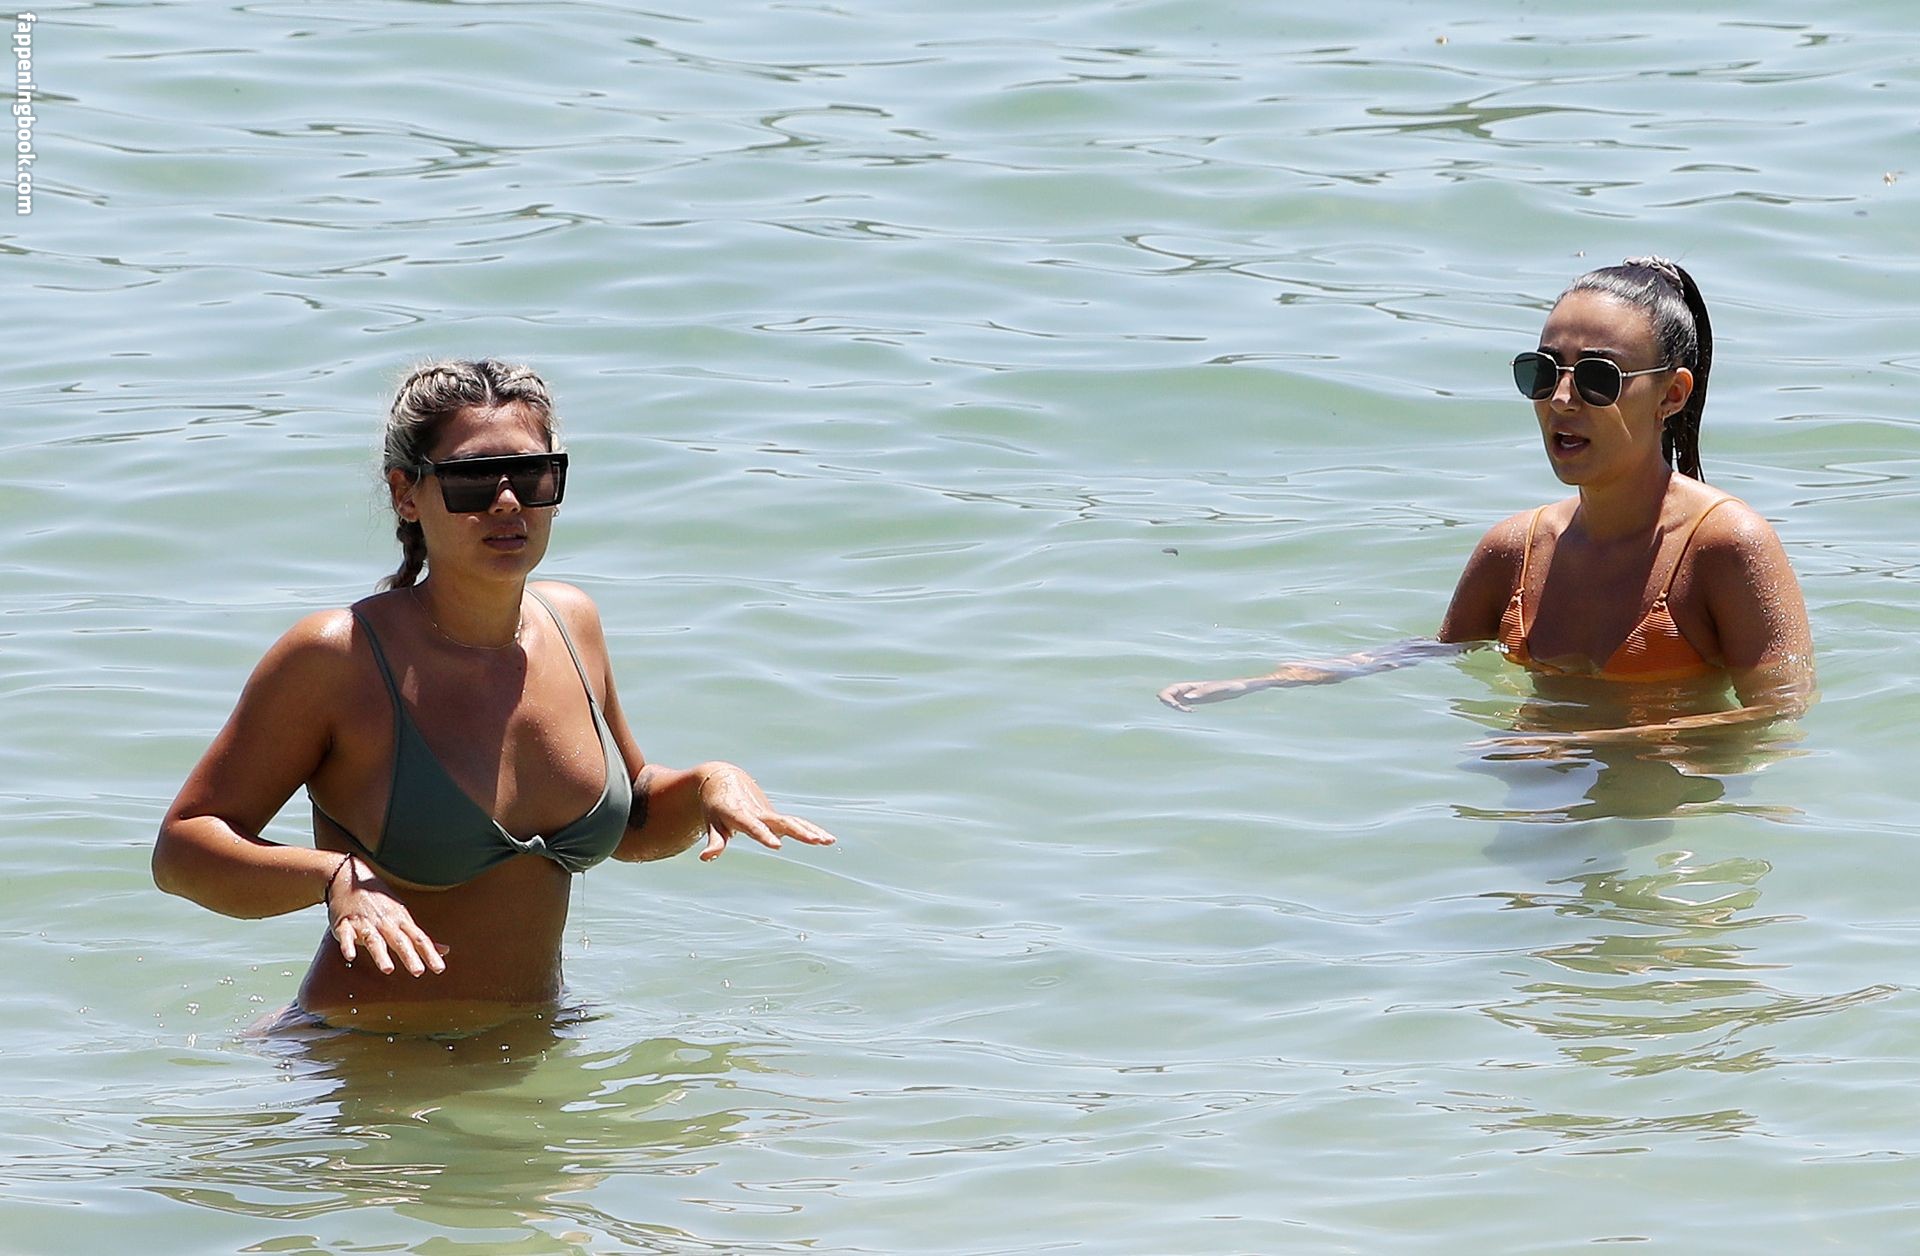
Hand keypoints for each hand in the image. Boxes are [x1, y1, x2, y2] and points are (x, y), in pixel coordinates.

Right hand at [325, 857, 447, 976]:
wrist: (350, 880)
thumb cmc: (380, 904)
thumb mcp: (403, 917)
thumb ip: (420, 937)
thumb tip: (445, 951)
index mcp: (401, 921)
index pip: (419, 939)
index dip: (430, 953)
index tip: (439, 969)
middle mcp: (385, 922)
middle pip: (399, 940)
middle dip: (409, 956)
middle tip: (418, 972)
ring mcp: (365, 922)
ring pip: (374, 939)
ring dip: (381, 954)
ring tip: (388, 969)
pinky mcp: (345, 923)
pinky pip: (346, 934)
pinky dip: (347, 944)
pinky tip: (351, 956)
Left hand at [695, 764, 838, 861]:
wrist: (724, 781)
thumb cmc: (715, 808)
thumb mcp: (712, 825)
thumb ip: (714, 843)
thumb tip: (705, 859)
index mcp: (741, 815)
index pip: (754, 827)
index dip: (765, 836)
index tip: (777, 846)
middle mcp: (759, 813)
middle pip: (782, 822)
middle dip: (799, 832)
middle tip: (815, 841)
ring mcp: (770, 813)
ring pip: (794, 821)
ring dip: (811, 831)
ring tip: (828, 841)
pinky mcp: (776, 816)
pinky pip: (796, 822)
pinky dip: (810, 829)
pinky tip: (827, 840)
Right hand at [1158, 678, 1254, 710]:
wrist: (1238, 687)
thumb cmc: (1231, 686)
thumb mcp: (1218, 690)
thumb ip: (1203, 692)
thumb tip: (1186, 698)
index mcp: (1191, 685)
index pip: (1169, 690)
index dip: (1168, 699)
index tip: (1179, 707)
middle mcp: (1188, 689)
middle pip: (1167, 694)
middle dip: (1169, 703)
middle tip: (1185, 710)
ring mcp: (1191, 695)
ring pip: (1172, 700)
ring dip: (1174, 707)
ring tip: (1190, 711)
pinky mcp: (1196, 700)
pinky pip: (1180, 704)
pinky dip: (1181, 709)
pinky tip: (1193, 711)